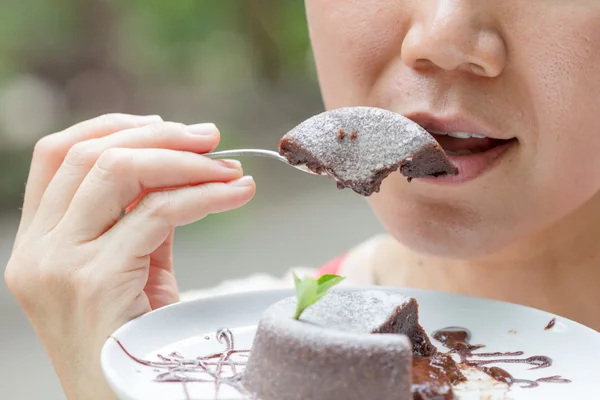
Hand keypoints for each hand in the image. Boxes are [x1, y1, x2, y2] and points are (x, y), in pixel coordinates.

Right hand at [4, 114, 255, 398]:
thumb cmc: (132, 339)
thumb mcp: (130, 269)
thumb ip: (142, 218)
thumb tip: (184, 168)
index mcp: (37, 242)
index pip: (57, 155)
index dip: (112, 128)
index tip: (165, 127)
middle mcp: (38, 250)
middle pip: (90, 155)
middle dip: (160, 138)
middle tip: (211, 139)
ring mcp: (61, 266)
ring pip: (120, 174)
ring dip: (185, 162)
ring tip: (229, 167)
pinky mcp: (98, 282)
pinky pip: (159, 214)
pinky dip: (206, 195)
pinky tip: (238, 193)